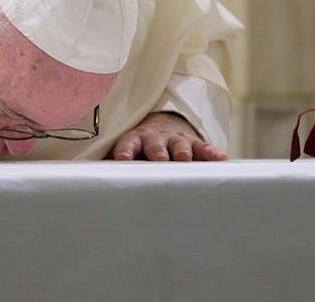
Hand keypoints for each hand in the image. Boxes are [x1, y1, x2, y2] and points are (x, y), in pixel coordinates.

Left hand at [109, 112, 227, 160]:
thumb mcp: (127, 153)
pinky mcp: (194, 143)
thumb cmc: (140, 149)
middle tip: (159, 159)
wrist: (162, 126)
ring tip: (185, 158)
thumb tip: (94, 188)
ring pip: (179, 144)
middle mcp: (155, 139)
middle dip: (157, 151)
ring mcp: (175, 139)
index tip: (121, 158)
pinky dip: (212, 153)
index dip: (125, 150)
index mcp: (135, 140)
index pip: (127, 143)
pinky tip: (221, 159)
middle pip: (155, 144)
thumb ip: (114, 168)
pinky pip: (204, 148)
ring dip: (181, 151)